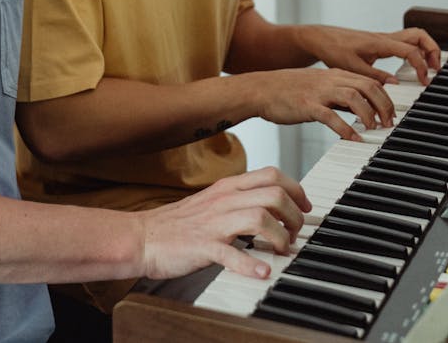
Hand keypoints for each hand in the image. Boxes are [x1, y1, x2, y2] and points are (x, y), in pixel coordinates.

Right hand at [139, 166, 308, 280]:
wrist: (143, 236)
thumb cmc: (179, 224)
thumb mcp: (213, 201)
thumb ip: (240, 200)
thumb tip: (272, 207)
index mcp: (226, 187)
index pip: (271, 175)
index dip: (296, 189)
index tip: (304, 207)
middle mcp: (223, 200)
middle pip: (273, 194)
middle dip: (294, 214)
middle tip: (296, 233)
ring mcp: (213, 223)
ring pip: (259, 218)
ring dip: (280, 237)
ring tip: (283, 250)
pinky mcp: (202, 247)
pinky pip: (231, 254)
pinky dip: (251, 264)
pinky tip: (263, 271)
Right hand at [253, 66, 397, 139]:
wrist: (259, 89)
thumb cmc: (288, 90)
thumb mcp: (318, 87)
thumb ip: (338, 95)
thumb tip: (360, 110)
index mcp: (334, 74)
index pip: (369, 80)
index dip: (385, 97)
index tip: (391, 114)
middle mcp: (329, 80)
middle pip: (367, 86)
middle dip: (384, 106)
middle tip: (388, 124)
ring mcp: (318, 91)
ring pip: (353, 97)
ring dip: (369, 115)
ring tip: (374, 130)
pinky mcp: (307, 105)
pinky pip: (331, 116)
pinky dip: (345, 128)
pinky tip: (353, 139)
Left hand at [298, 25, 440, 84]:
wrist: (320, 39)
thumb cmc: (333, 50)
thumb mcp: (352, 68)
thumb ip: (375, 76)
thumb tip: (396, 83)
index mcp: (379, 43)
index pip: (410, 50)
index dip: (420, 65)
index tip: (424, 81)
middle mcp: (384, 38)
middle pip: (419, 35)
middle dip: (432, 50)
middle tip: (435, 69)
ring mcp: (383, 39)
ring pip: (413, 37)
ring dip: (425, 50)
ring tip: (429, 68)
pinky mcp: (380, 43)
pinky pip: (404, 42)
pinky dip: (415, 51)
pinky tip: (412, 67)